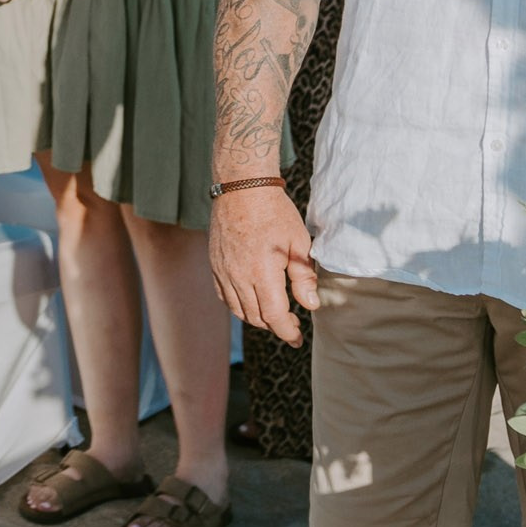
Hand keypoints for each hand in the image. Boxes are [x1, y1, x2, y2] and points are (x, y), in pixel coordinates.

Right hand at [210, 185, 319, 345]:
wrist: (241, 189)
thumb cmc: (274, 213)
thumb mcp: (298, 243)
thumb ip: (304, 278)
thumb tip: (311, 305)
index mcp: (262, 273)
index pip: (274, 316)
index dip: (287, 332)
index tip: (297, 338)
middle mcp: (238, 276)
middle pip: (256, 317)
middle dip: (275, 326)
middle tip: (290, 324)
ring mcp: (223, 271)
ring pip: (238, 309)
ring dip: (256, 317)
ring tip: (273, 314)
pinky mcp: (214, 265)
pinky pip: (223, 295)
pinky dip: (238, 305)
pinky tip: (250, 300)